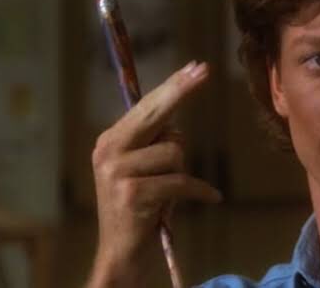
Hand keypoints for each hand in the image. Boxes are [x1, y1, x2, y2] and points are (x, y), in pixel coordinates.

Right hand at [86, 61, 222, 287]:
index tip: (196, 68)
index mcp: (111, 141)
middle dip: (182, 91)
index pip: (147, 106)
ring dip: (182, 172)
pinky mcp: (133, 194)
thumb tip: (177, 124)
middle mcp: (109, 151)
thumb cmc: (141, 208)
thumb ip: (153, 144)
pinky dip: (200, 191)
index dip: (173, 86)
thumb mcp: (141, 170)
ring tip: (170, 192)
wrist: (122, 252)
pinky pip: (181, 181)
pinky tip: (210, 197)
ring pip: (175, 152)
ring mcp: (118, 172)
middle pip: (156, 113)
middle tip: (205, 69)